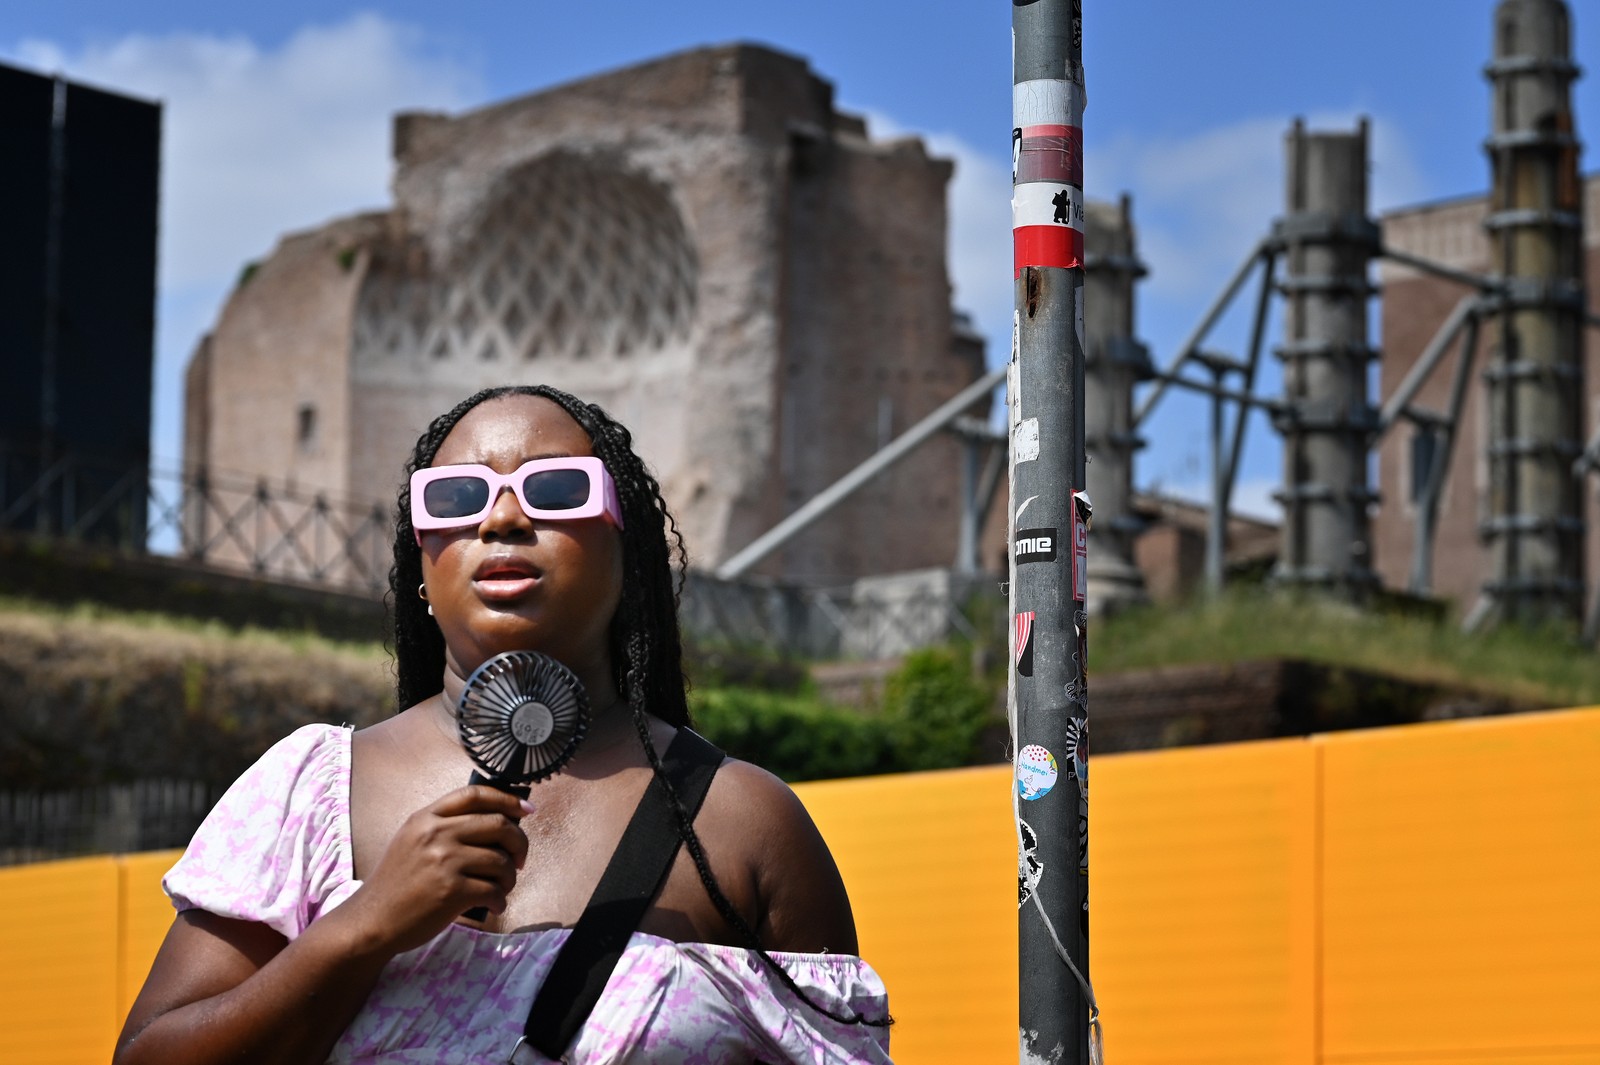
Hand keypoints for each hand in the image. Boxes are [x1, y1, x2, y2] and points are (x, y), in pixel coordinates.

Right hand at [342, 785, 531, 954]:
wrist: (371, 920)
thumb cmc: (397, 884)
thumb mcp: (412, 841)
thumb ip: (445, 827)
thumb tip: (497, 822)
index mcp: (426, 818)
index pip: (475, 794)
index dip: (507, 799)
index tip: (526, 809)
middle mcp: (436, 834)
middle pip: (498, 824)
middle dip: (519, 842)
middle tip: (519, 859)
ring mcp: (444, 862)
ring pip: (501, 860)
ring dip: (510, 877)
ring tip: (502, 888)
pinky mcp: (451, 891)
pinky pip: (494, 890)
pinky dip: (500, 899)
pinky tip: (494, 905)